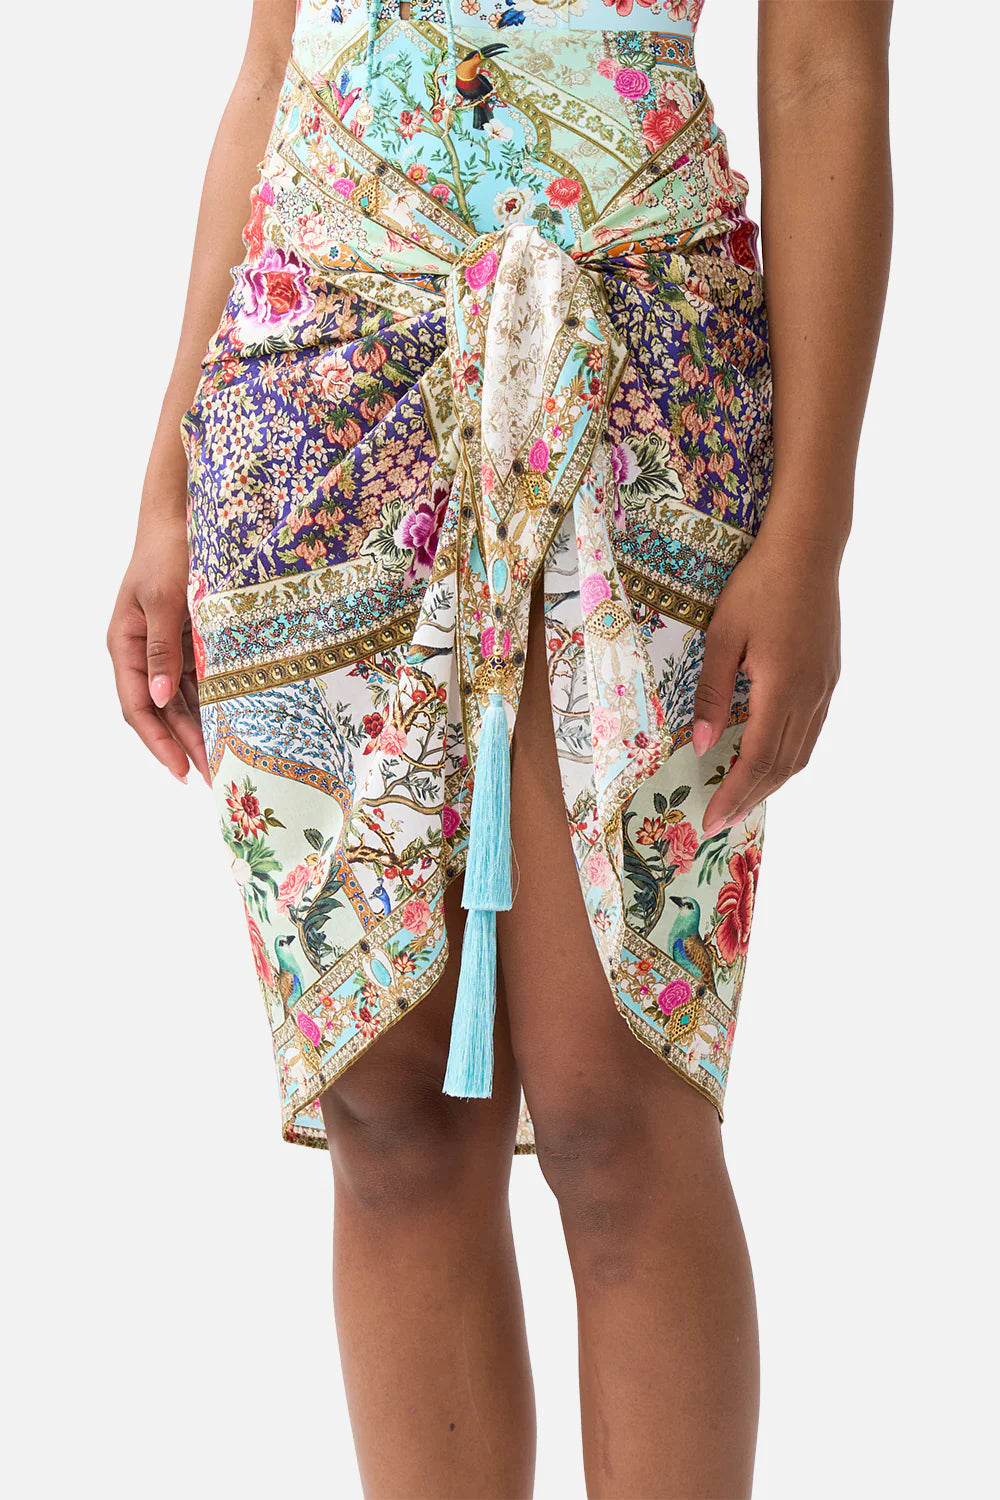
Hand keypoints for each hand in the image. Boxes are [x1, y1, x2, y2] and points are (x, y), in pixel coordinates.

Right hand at [107, 511, 210, 785]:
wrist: (184, 517)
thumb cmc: (169, 551)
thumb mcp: (166, 598)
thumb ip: (163, 648)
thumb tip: (162, 697)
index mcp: (125, 645)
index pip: (138, 705)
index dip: (158, 741)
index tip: (181, 770)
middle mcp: (144, 653)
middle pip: (163, 711)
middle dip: (186, 746)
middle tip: (214, 778)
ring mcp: (168, 649)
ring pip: (183, 702)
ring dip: (202, 731)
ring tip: (227, 762)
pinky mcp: (191, 643)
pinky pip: (201, 683)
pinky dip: (216, 705)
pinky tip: (235, 726)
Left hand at [692, 530, 840, 835]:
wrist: (807, 549)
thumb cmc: (757, 586)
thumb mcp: (722, 637)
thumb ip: (711, 694)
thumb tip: (699, 744)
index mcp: (782, 688)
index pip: (757, 759)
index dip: (734, 794)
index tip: (712, 821)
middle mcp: (810, 695)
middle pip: (782, 765)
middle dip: (750, 798)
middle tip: (721, 822)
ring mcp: (824, 687)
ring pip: (801, 752)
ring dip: (771, 781)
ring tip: (742, 799)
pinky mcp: (828, 676)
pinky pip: (810, 731)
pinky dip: (788, 756)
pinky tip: (768, 759)